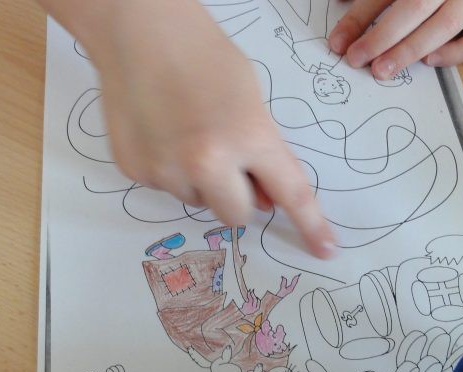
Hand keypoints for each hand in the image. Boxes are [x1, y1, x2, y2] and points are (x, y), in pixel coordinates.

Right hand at [44, 0, 335, 258]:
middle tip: (227, 162)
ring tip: (184, 133)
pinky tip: (160, 132)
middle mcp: (206, 163)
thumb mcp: (250, 99)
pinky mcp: (136, 172)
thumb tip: (263, 201)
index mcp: (248, 137)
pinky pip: (166, 189)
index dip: (310, 225)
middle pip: (238, 216)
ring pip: (199, 202)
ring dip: (201, 182)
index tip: (326, 249)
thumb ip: (262, 153)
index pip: (291, 194)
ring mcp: (166, 171)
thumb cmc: (202, 55)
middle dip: (239, 197)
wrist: (137, 30)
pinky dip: (169, 170)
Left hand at [328, 0, 462, 78]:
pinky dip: (456, 53)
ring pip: (444, 26)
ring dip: (410, 50)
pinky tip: (430, 61)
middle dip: (383, 38)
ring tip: (384, 69)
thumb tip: (340, 36)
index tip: (338, 44)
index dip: (358, 19)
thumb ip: (369, 4)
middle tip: (359, 61)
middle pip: (415, 7)